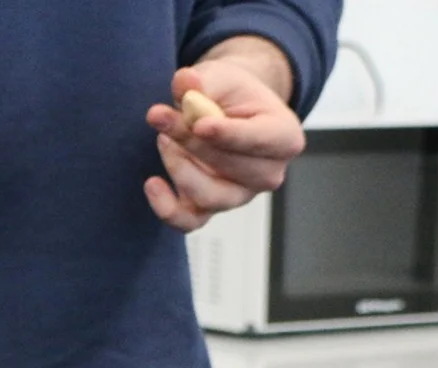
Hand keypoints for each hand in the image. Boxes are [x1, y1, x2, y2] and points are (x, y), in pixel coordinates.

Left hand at [144, 39, 306, 231]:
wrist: (226, 111)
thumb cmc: (230, 93)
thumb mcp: (220, 77)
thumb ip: (202, 80)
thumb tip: (184, 80)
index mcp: (284, 136)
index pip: (260, 141)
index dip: (228, 135)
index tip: (200, 124)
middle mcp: (268, 173)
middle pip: (230, 168)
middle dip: (190, 142)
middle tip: (160, 116)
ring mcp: (240, 195)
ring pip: (208, 196)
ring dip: (178, 166)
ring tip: (163, 138)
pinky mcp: (210, 208)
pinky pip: (189, 221)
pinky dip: (166, 208)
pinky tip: (152, 183)